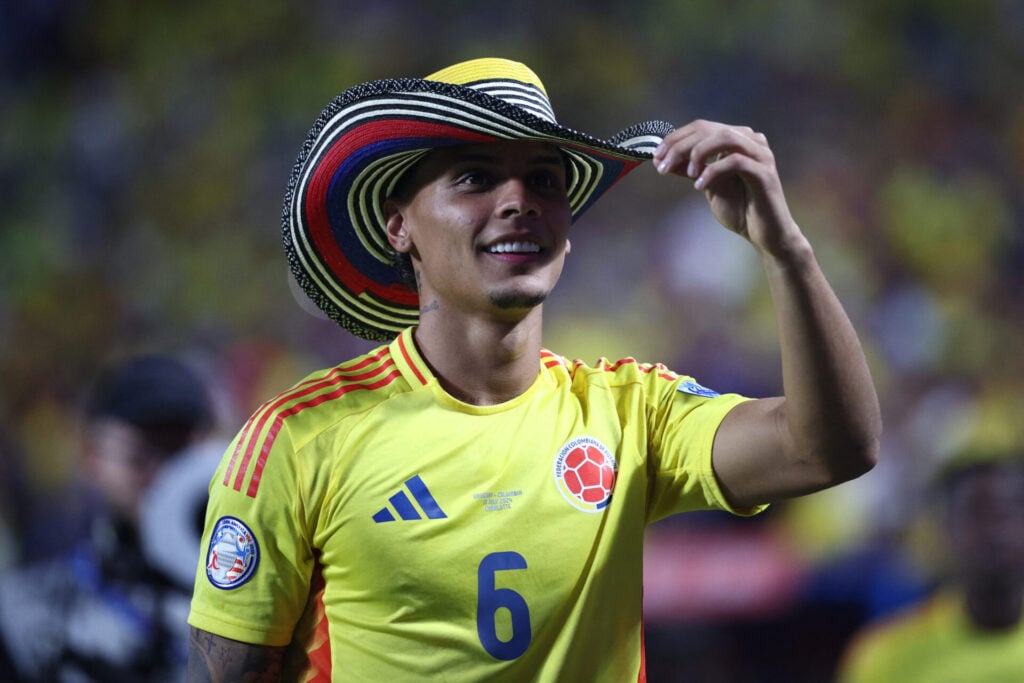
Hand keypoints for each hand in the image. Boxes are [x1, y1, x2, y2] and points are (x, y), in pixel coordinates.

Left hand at [652, 120, 805, 258]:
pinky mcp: (765, 172)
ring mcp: (760, 154)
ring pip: (724, 138)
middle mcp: (751, 141)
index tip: (655, 156)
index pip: (701, 127)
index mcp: (737, 140)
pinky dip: (713, 171)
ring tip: (687, 174)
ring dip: (698, 152)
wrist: (764, 234)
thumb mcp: (707, 186)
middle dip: (680, 146)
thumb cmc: (739, 209)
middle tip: (662, 165)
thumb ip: (689, 169)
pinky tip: (699, 186)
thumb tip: (661, 158)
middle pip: (709, 129)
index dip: (676, 139)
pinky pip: (735, 161)